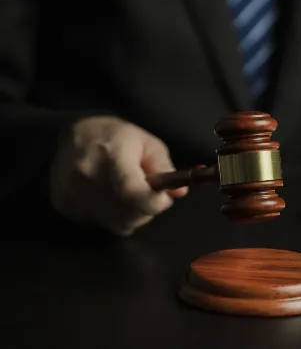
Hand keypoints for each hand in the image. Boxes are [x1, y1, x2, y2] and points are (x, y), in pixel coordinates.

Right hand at [48, 116, 186, 235]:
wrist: (76, 135)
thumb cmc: (119, 137)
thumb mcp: (148, 144)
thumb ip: (164, 168)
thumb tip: (180, 192)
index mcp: (111, 154)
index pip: (132, 192)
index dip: (153, 202)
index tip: (163, 199)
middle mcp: (87, 175)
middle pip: (126, 214)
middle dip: (146, 210)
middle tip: (148, 195)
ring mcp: (71, 191)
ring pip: (114, 223)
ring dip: (130, 215)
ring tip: (128, 194)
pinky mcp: (63, 204)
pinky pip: (99, 223)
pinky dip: (111, 216)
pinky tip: (110, 197)